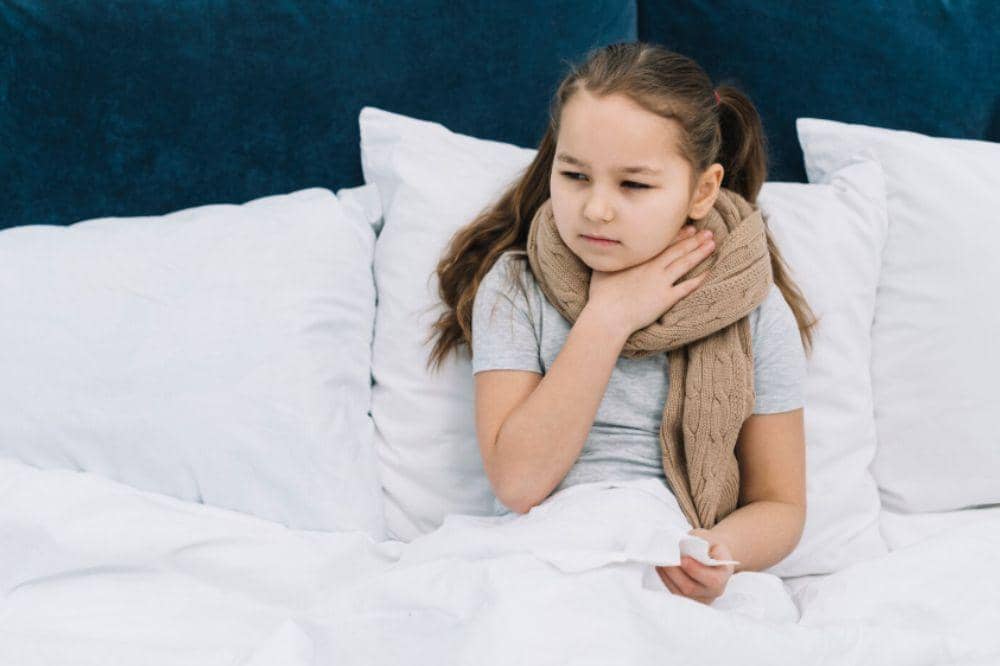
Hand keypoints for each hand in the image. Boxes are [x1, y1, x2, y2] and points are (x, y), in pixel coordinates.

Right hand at [586, 225, 715, 338]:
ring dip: (699, 253)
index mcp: (640, 259)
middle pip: (678, 250)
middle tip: (707, 233)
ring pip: (685, 263)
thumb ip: (612, 257)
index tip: (689, 228)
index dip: (679, 235)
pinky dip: (698, 280)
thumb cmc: (602, 294)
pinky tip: (709, 273)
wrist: (609, 315)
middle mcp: (654, 267)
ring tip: (711, 244)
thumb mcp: (602, 268)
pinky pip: (686, 287)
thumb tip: (610, 248)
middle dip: (694, 240)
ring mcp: (662, 282)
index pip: (664, 242)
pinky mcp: (666, 298)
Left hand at [655, 528, 735, 604]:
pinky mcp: (689, 599)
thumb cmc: (710, 545)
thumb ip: (699, 541)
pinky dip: (665, 579)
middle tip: (665, 558)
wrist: (712, 556)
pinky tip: (661, 567)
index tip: (683, 559)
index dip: (696, 570)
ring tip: (661, 561)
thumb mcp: (709, 538)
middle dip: (675, 572)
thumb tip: (682, 545)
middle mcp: (714, 590)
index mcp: (724, 575)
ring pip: (680, 592)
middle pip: (691, 588)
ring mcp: (701, 597)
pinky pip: (674, 592)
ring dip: (667, 576)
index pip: (711, 580)